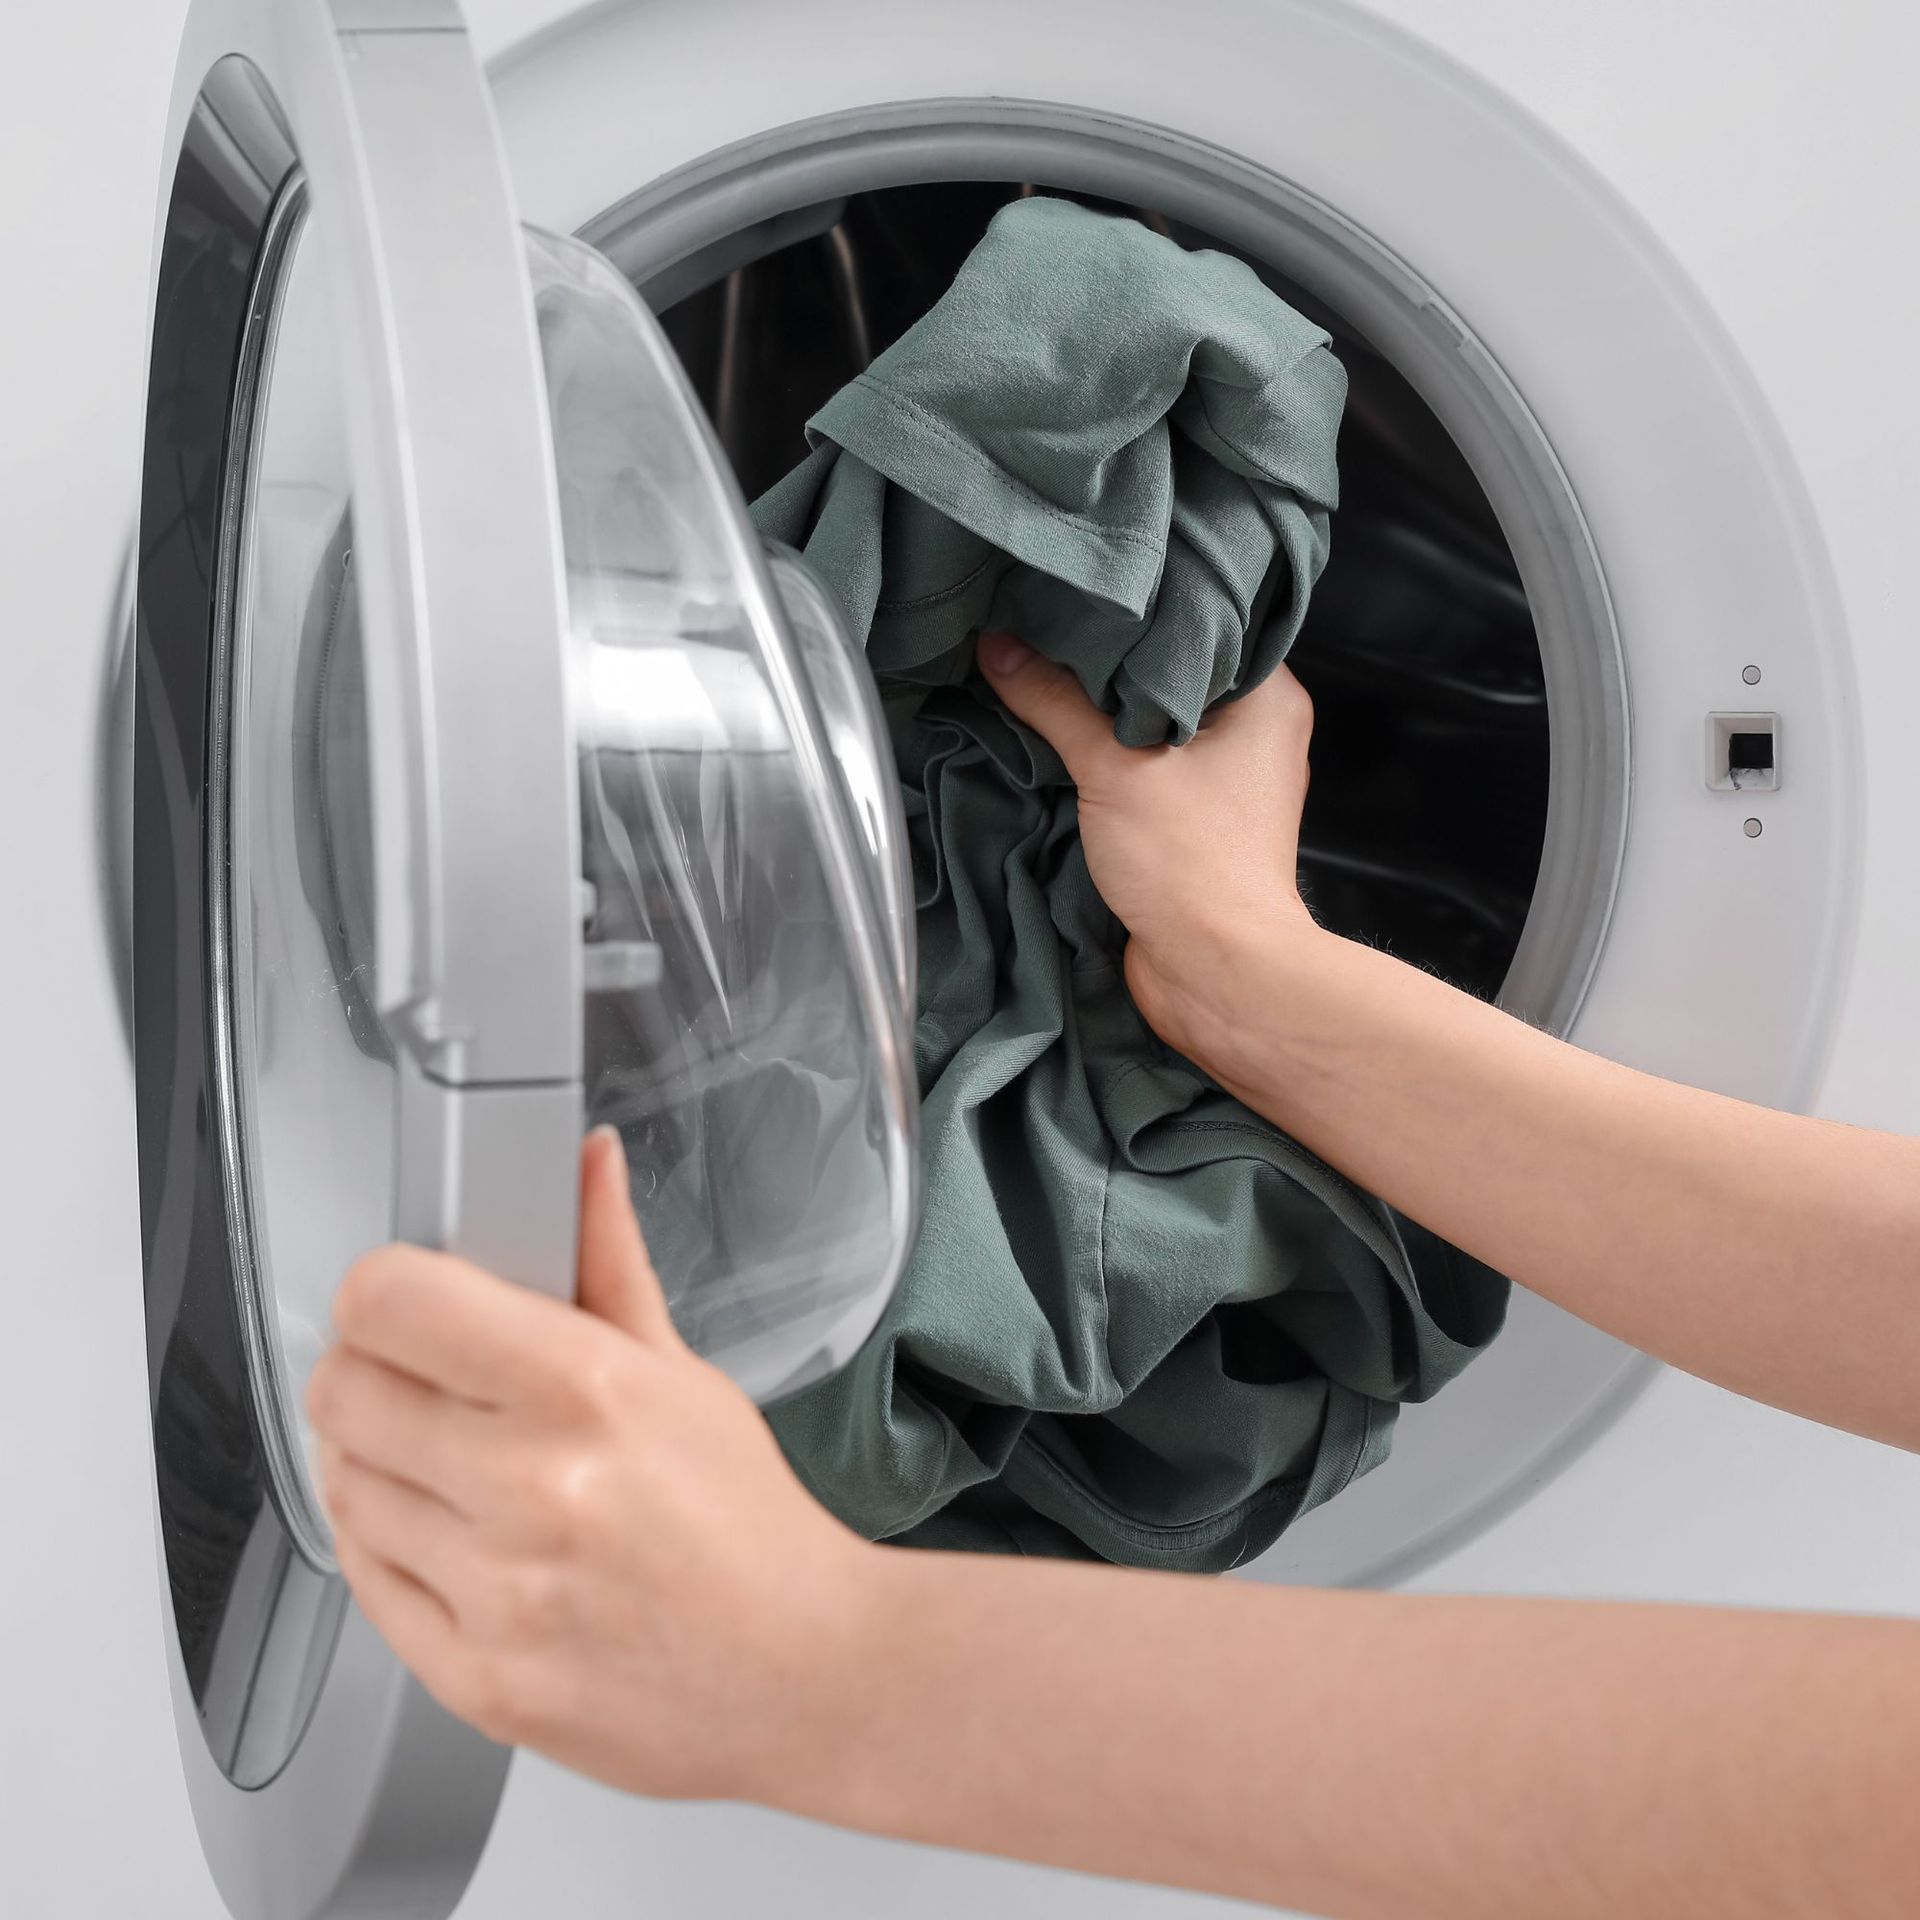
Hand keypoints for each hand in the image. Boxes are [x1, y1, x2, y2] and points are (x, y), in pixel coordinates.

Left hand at [305, 1130, 882, 1800]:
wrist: (803, 1672)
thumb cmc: (749, 1523)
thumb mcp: (683, 1374)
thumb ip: (607, 1262)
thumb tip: (583, 1162)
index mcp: (585, 1390)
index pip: (390, 1302)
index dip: (382, 1291)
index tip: (402, 1301)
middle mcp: (532, 1488)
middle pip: (343, 1391)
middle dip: (368, 1371)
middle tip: (417, 1380)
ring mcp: (497, 1591)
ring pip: (345, 1485)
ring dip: (377, 1461)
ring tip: (447, 1465)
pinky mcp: (474, 1680)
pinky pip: (365, 1584)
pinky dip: (390, 1548)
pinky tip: (451, 1536)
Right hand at [977, 630, 1325, 1073]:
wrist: (1215, 972)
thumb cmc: (1190, 860)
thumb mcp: (1113, 765)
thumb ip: (1052, 701)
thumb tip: (997, 644)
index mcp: (1268, 697)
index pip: (1204, 620)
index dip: (1145, 602)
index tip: (1086, 579)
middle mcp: (1256, 730)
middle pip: (1172, 670)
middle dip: (1109, 656)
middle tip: (1048, 617)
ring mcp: (1226, 778)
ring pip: (1153, 721)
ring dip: (1100, 709)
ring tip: (1039, 663)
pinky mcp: (1193, 819)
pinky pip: (1143, 765)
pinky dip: (1104, 752)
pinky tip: (1053, 730)